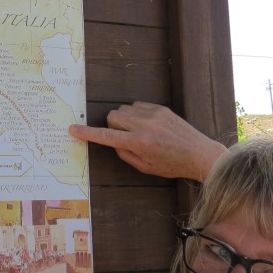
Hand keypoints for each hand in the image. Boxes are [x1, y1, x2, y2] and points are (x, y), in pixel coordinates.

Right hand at [68, 102, 226, 180]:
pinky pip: (137, 105)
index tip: (73, 129)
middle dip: (112, 125)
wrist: (199, 153)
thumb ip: (124, 153)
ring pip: (124, 109)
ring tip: (138, 131)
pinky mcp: (160, 107)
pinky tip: (148, 125)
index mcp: (139, 143)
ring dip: (124, 119)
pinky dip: (136, 114)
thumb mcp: (145, 167)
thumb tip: (112, 140)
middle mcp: (144, 125)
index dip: (88, 132)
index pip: (106, 135)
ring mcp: (153, 113)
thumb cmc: (171, 164)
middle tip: (122, 137)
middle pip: (112, 115)